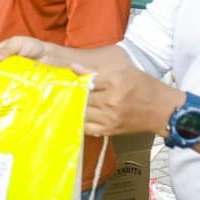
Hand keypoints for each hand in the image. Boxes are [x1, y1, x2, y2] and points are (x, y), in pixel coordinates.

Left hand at [0, 38, 177, 135]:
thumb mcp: (123, 70)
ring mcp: (109, 119)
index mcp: (116, 81)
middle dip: (60, 94)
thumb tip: (73, 68)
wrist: (163, 111)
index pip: (85, 80)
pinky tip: (59, 117)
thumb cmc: (143, 86)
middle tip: (36, 91)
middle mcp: (111, 101)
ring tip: (43, 104)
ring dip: (62, 108)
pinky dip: (72, 121)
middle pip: (78, 97)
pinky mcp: (107, 131)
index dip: (65, 79)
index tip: (46, 77)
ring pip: (78, 112)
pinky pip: (84, 127)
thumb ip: (97, 70)